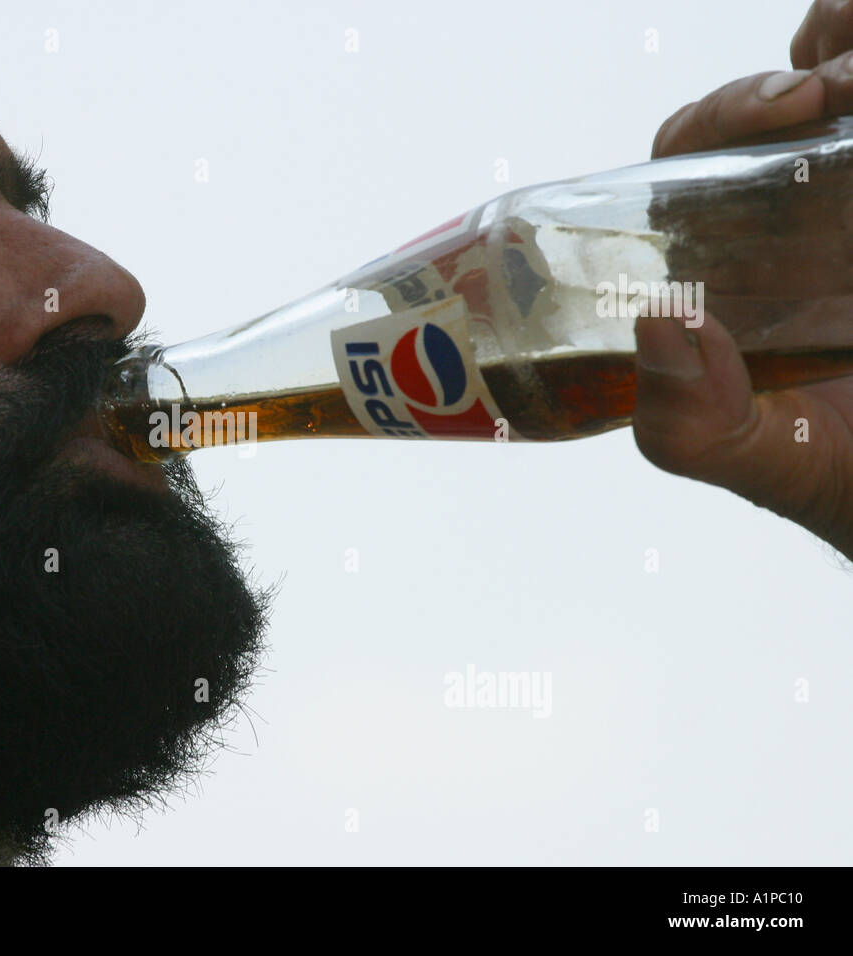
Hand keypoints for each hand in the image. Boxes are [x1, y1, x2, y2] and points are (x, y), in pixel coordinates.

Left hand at [634, 0, 852, 559]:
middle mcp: (790, 226)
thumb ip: (691, 424)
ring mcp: (845, 211)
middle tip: (833, 90)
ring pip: (840, 94)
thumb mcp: (762, 460)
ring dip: (847, 53)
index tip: (781, 108)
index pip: (694, 163)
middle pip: (776, 112)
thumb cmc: (839, 473)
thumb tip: (660, 326)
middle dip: (804, 74)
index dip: (719, 119)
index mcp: (729, 266)